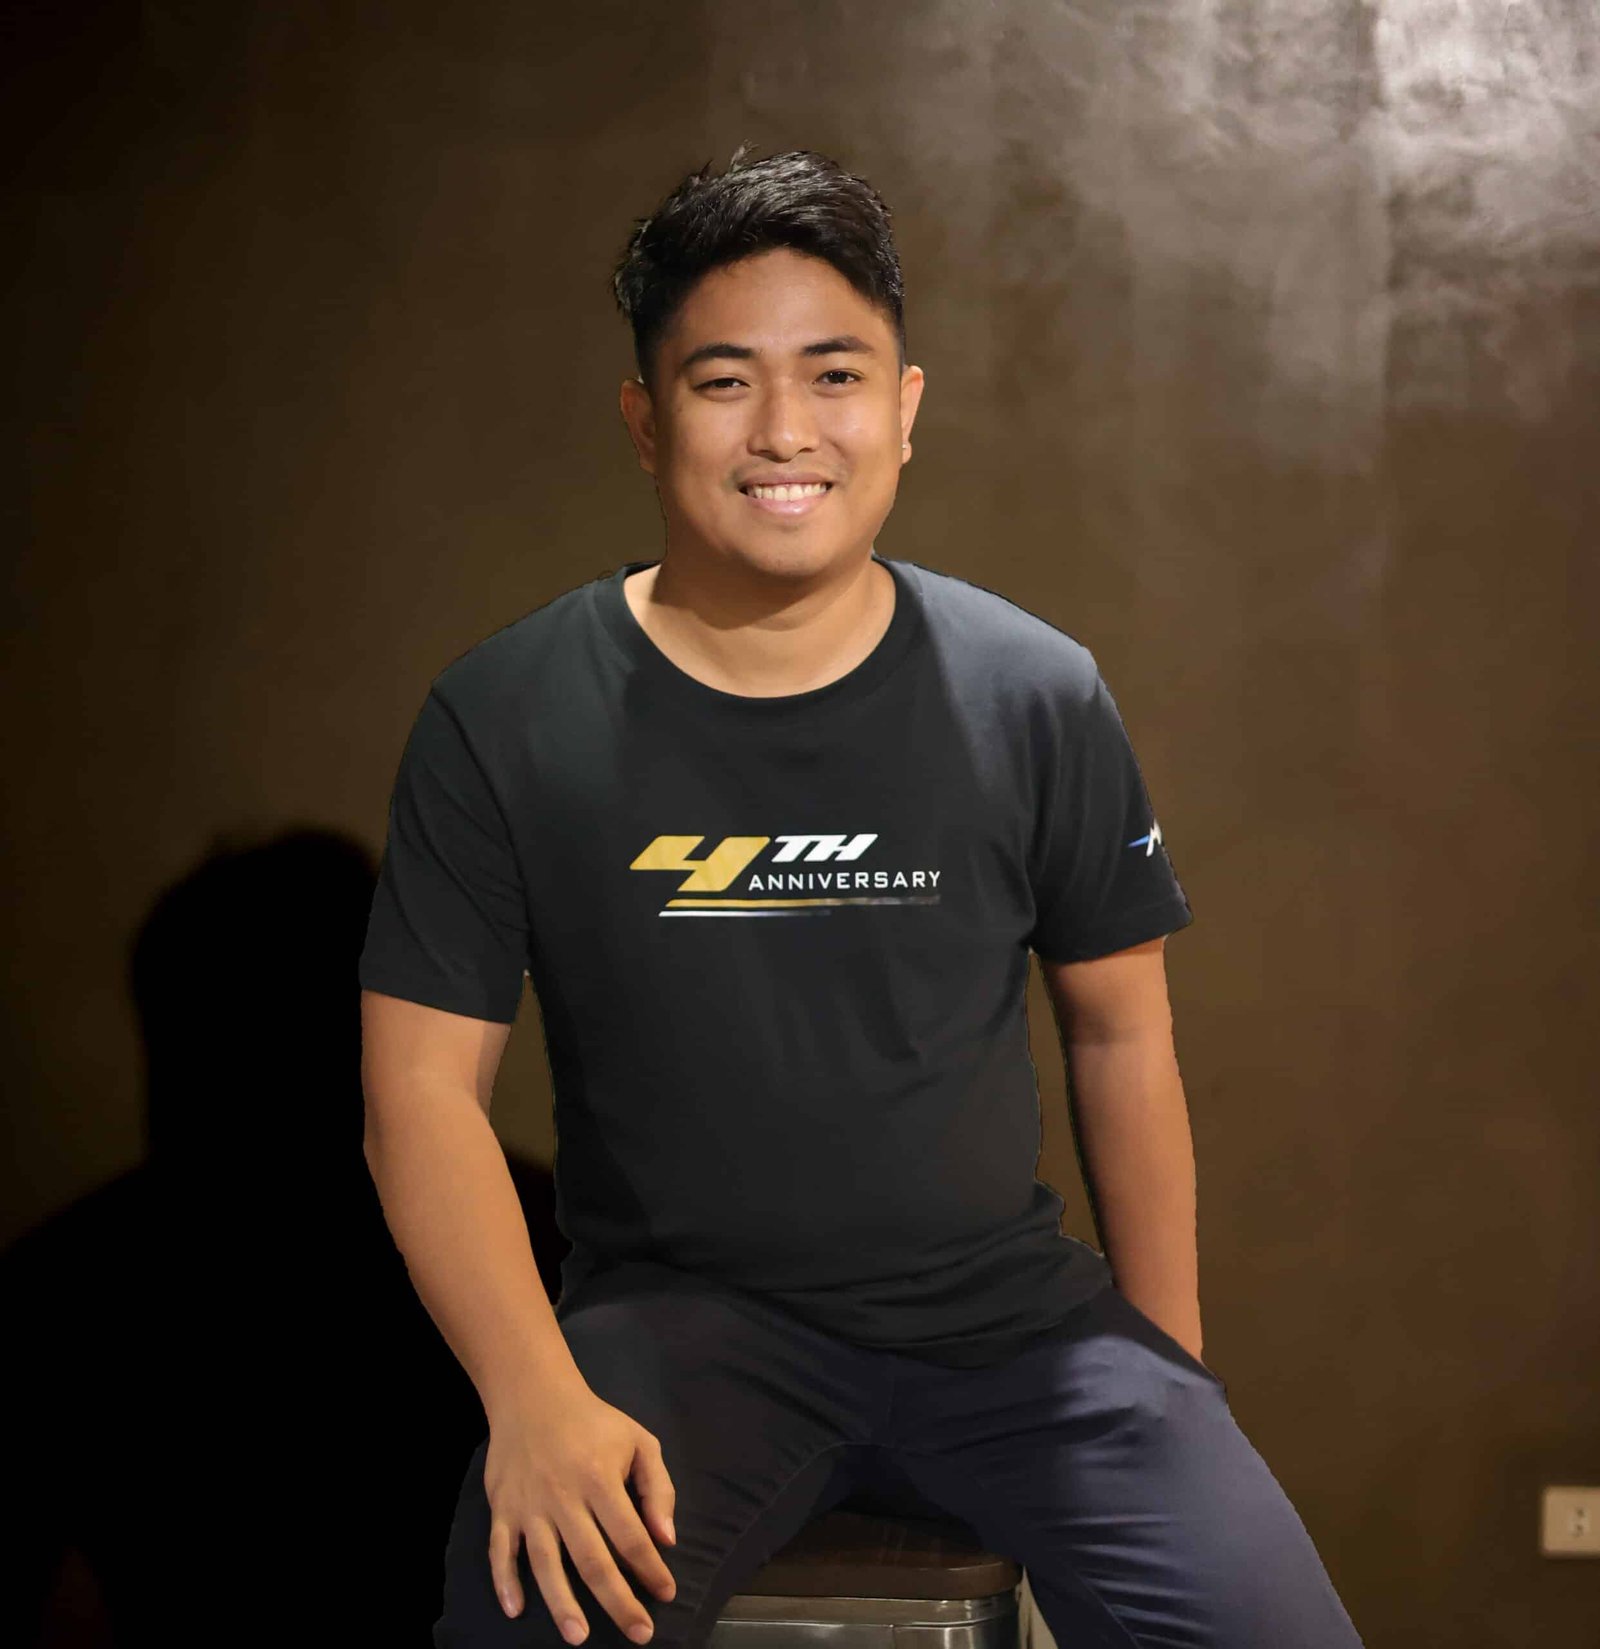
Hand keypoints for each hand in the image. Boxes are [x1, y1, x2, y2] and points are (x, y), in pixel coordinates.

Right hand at [481, 1378, 677, 1643]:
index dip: (650, 1569)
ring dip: (561, 1603)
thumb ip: (658, 1488)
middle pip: (592, 1560)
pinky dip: (505, 1582)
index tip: (666, 1594)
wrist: (533, 1395)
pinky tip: (516, 1610)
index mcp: (601, 1478)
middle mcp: (565, 1496)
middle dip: (617, 1602)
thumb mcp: (638, 1441)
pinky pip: (500, 1551)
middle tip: (638, 1634)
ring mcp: (529, 1505)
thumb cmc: (594, 1422)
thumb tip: (666, 1539)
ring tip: (578, 1636)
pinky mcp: (502, 1508)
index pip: (630, 1536)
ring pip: (544, 1562)